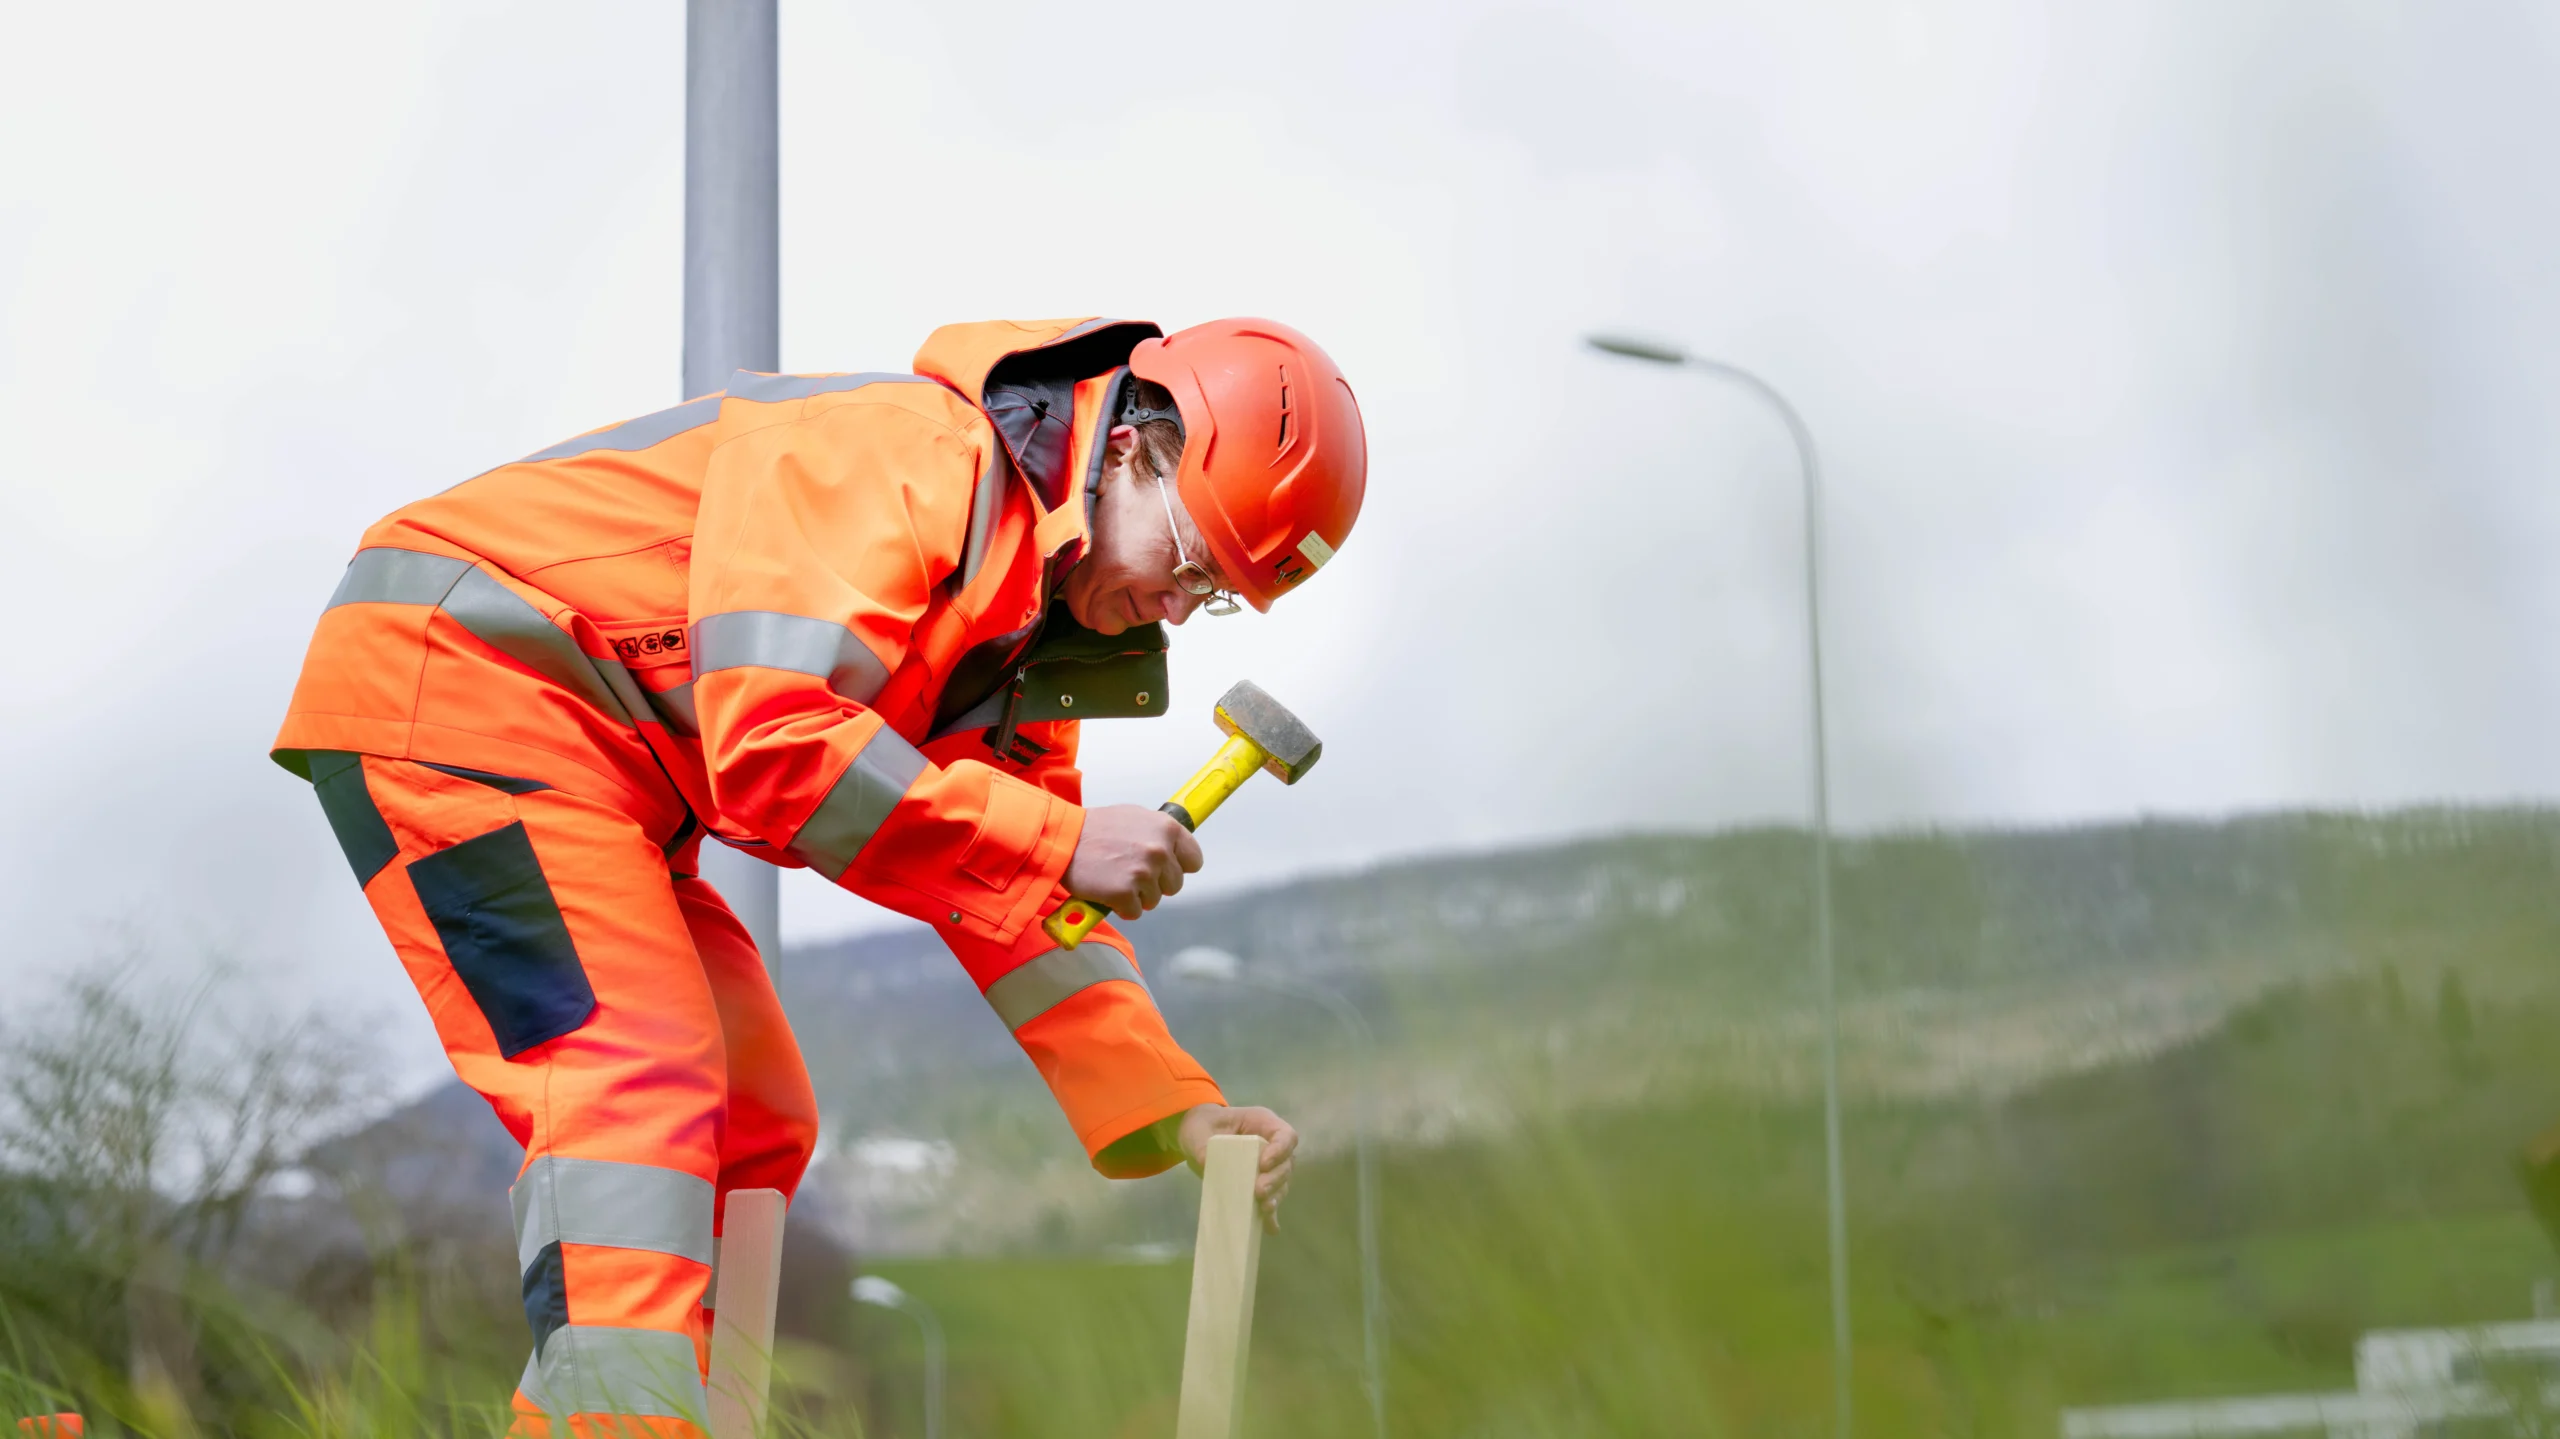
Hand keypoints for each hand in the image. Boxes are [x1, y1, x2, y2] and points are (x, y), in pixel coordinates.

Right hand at [1065, 804, 1203, 919]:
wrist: (1062, 839)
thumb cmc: (1095, 828)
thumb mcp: (1134, 817)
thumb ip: (1158, 833)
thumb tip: (1173, 848)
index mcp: (1166, 829)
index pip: (1194, 860)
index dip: (1178, 866)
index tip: (1164, 868)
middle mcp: (1159, 850)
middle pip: (1174, 885)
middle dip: (1154, 883)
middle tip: (1130, 872)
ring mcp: (1143, 873)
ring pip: (1154, 900)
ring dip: (1136, 895)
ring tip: (1115, 878)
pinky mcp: (1125, 893)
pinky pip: (1134, 912)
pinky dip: (1120, 907)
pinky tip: (1107, 890)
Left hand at [1178, 1103, 1298, 1233]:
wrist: (1198, 1136)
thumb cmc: (1202, 1125)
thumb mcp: (1198, 1131)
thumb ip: (1202, 1146)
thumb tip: (1206, 1164)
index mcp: (1262, 1123)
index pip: (1285, 1135)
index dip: (1280, 1150)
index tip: (1264, 1165)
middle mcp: (1271, 1145)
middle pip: (1286, 1162)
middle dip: (1276, 1179)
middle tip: (1259, 1192)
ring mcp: (1268, 1165)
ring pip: (1282, 1182)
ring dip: (1275, 1196)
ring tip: (1264, 1209)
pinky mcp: (1259, 1183)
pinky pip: (1270, 1198)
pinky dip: (1270, 1215)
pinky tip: (1269, 1228)